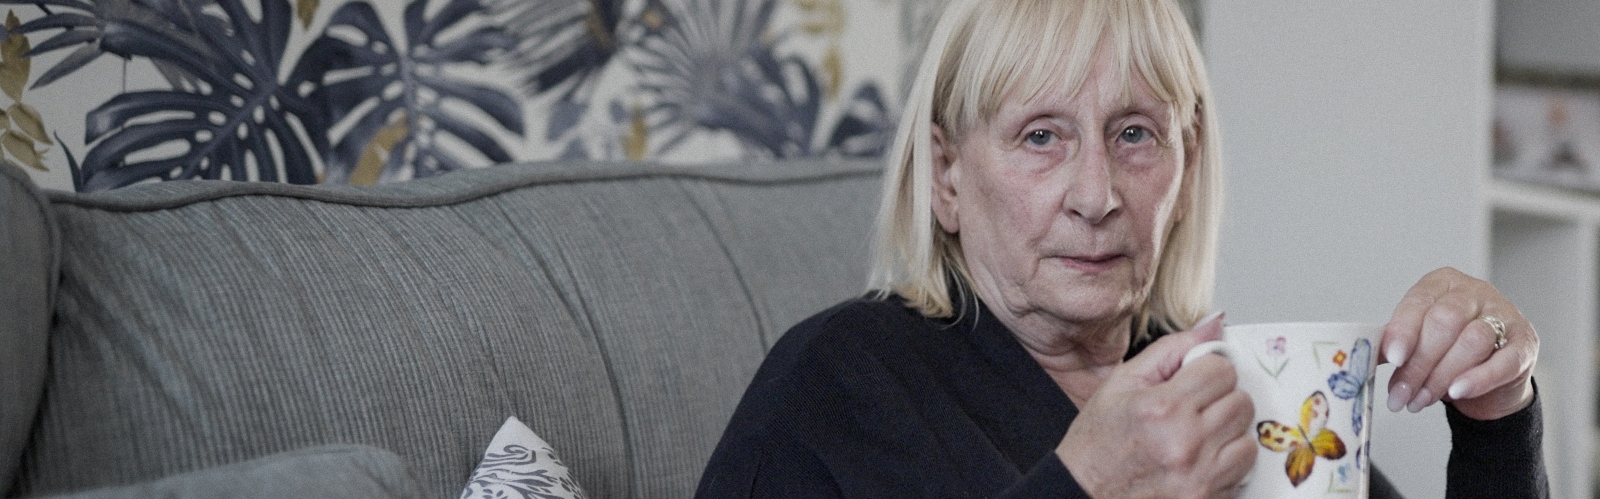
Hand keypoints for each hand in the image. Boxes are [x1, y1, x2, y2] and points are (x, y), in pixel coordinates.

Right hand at [1058, 313, 1256, 497]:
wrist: (1083, 495)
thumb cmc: (1097, 443)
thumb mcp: (1121, 384)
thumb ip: (1170, 350)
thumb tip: (1214, 324)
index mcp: (1162, 407)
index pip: (1222, 370)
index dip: (1206, 370)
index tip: (1192, 379)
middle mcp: (1185, 443)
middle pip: (1241, 401)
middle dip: (1220, 398)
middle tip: (1192, 407)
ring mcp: (1200, 476)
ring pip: (1247, 436)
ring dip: (1227, 431)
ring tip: (1197, 434)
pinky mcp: (1208, 497)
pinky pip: (1243, 469)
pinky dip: (1226, 460)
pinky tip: (1199, 458)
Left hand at [1382, 267, 1538, 419]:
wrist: (1489, 377)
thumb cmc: (1446, 350)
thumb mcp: (1418, 340)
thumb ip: (1396, 343)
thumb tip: (1364, 356)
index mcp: (1443, 283)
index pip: (1419, 301)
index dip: (1403, 330)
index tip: (1391, 358)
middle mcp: (1475, 292)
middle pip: (1445, 322)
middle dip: (1419, 363)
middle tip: (1400, 394)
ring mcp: (1505, 315)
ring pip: (1472, 341)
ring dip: (1441, 376)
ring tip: (1420, 400)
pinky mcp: (1525, 343)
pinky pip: (1503, 361)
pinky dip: (1478, 378)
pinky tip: (1456, 392)